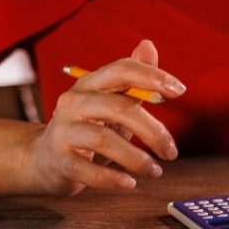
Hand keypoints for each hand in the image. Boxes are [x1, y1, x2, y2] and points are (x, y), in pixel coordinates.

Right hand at [27, 39, 185, 194]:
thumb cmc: (92, 126)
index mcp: (90, 84)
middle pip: (118, 108)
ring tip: (156, 171)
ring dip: (136, 158)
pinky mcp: (59, 161)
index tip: (181, 90)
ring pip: (103, 139)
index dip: (152, 76)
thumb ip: (134, 78)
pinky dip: (111, 178)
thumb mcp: (113, 100)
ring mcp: (63, 131)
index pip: (122, 70)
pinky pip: (87, 169)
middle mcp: (73, 102)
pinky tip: (131, 183)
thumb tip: (149, 45)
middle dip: (153, 130)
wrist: (47, 159)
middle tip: (172, 152)